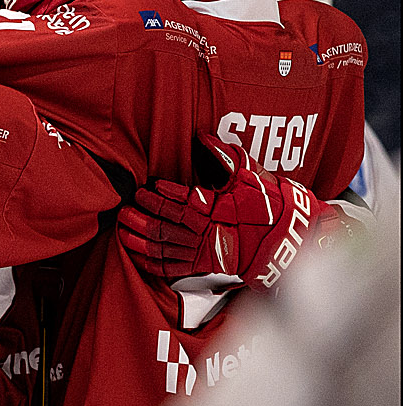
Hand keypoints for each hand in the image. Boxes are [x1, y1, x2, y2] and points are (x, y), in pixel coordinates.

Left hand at [118, 140, 323, 289]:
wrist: (283, 241)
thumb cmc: (268, 206)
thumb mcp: (249, 176)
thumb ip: (224, 156)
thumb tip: (203, 138)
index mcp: (213, 208)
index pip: (179, 200)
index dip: (160, 194)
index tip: (146, 187)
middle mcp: (203, 232)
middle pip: (163, 225)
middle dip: (141, 216)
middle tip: (125, 207)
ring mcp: (200, 251)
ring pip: (162, 247)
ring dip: (138, 238)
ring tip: (122, 228)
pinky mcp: (200, 266)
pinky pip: (169, 268)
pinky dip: (149, 262)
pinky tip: (135, 253)